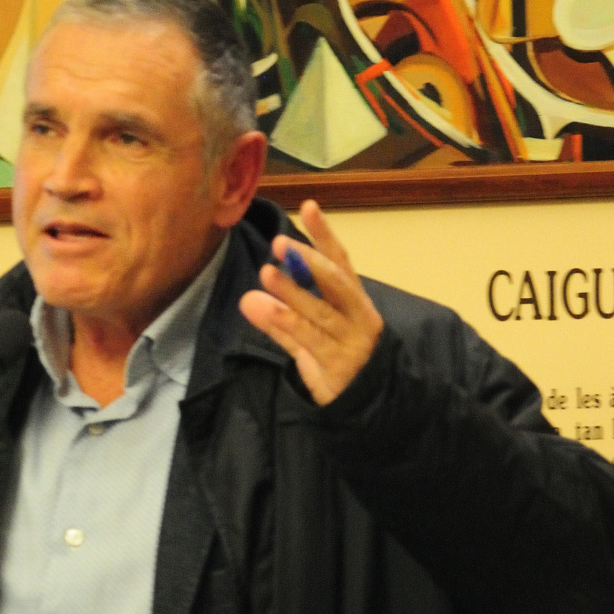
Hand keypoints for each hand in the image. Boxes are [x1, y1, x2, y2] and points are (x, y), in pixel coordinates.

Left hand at [237, 200, 382, 407]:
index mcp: (354, 302)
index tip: (309, 206)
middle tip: (280, 243)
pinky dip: (286, 323)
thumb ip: (282, 318)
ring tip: (266, 272)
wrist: (363, 407)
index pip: (341, 262)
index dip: (324, 236)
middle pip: (336, 282)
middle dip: (309, 260)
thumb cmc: (337, 363)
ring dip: (291, 291)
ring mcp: (350, 343)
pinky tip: (265, 308)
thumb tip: (250, 296)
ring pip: (319, 312)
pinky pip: (308, 341)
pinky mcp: (338, 367)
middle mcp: (357, 317)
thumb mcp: (311, 337)